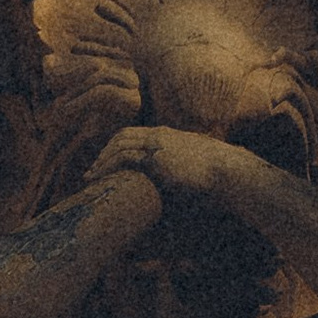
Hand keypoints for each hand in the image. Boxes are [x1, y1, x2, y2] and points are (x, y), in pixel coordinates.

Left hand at [93, 123, 241, 204]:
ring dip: (102, 160)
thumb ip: (179, 168)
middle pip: (122, 136)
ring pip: (119, 145)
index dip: (117, 146)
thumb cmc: (215, 173)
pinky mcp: (157, 157)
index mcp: (168, 135)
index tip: (106, 160)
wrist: (227, 170)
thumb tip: (175, 183)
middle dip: (105, 151)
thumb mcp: (193, 166)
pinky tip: (100, 177)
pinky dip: (108, 166)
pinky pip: (124, 157)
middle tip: (93, 169)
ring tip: (91, 176)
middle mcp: (160, 136)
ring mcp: (158, 144)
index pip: (134, 134)